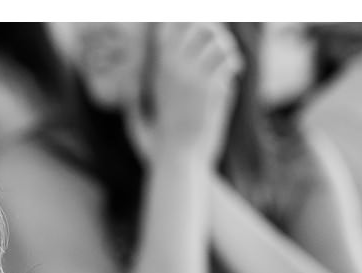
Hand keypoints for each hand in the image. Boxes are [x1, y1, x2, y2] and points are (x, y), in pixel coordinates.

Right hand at [132, 22, 240, 166]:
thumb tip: (125, 82)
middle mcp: (174, 70)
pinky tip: (235, 73)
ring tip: (228, 60)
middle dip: (213, 30)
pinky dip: (235, 64)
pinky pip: (229, 60)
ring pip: (218, 40)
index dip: (184, 23)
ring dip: (227, 46)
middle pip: (199, 26)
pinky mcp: (213, 89)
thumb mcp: (137, 119)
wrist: (178, 161)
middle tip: (218, 45)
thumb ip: (134, 98)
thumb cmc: (157, 147)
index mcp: (158, 73)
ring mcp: (194, 78)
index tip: (196, 30)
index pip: (169, 28)